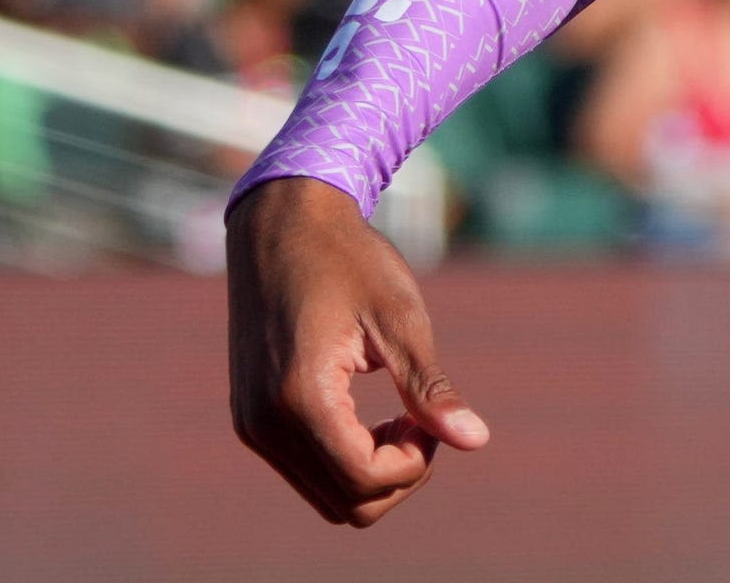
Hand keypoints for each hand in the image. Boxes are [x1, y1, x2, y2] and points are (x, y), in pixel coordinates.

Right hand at [226, 176, 488, 525]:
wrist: (281, 225)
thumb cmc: (349, 261)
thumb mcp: (401, 319)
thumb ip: (430, 387)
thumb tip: (477, 441)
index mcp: (299, 399)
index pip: (366, 480)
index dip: (417, 462)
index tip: (431, 413)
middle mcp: (264, 425)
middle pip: (347, 504)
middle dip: (400, 474)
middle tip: (423, 417)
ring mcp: (252, 426)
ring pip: (327, 497)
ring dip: (375, 472)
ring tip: (402, 415)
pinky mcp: (252, 419)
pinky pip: (307, 471)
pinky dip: (347, 461)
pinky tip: (372, 415)